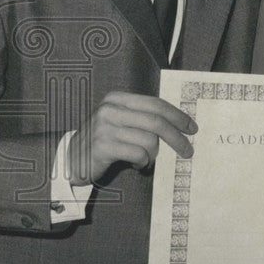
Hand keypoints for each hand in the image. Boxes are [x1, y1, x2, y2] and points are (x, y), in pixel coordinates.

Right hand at [67, 91, 196, 185]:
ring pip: (149, 140)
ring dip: (154, 154)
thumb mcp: (122, 122)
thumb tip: (179, 125)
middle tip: (187, 150)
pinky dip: (143, 162)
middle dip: (176, 137)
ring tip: (148, 160)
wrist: (72, 159)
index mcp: (117, 99)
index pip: (155, 104)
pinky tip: (138, 165)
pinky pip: (137, 154)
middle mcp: (110, 109)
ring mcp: (104, 127)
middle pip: (156, 121)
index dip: (177, 116)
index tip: (192, 128)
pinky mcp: (102, 146)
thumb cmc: (105, 141)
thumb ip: (144, 119)